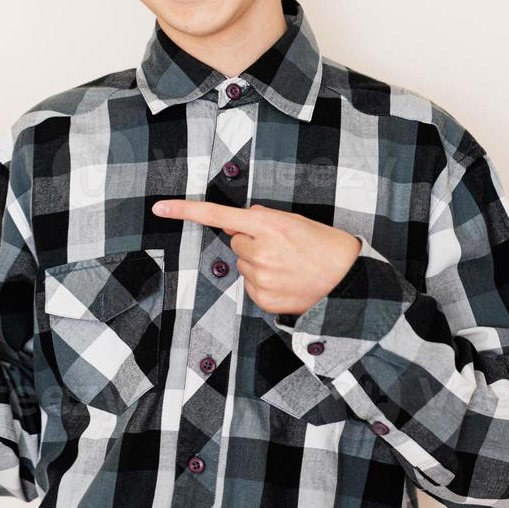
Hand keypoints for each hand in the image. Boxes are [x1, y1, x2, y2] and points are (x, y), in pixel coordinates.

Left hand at [150, 199, 361, 315]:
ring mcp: (259, 278)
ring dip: (259, 264)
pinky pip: (250, 286)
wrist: (349, 282)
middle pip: (235, 241)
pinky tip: (286, 282)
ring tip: (289, 266)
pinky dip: (264, 283)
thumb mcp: (295, 221)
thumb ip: (263, 218)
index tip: (159, 208)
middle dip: (252, 243)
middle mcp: (259, 251)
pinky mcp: (261, 299)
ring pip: (243, 265)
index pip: (218, 215)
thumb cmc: (325, 247)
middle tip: (283, 249)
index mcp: (268, 226)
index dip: (185, 211)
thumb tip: (238, 219)